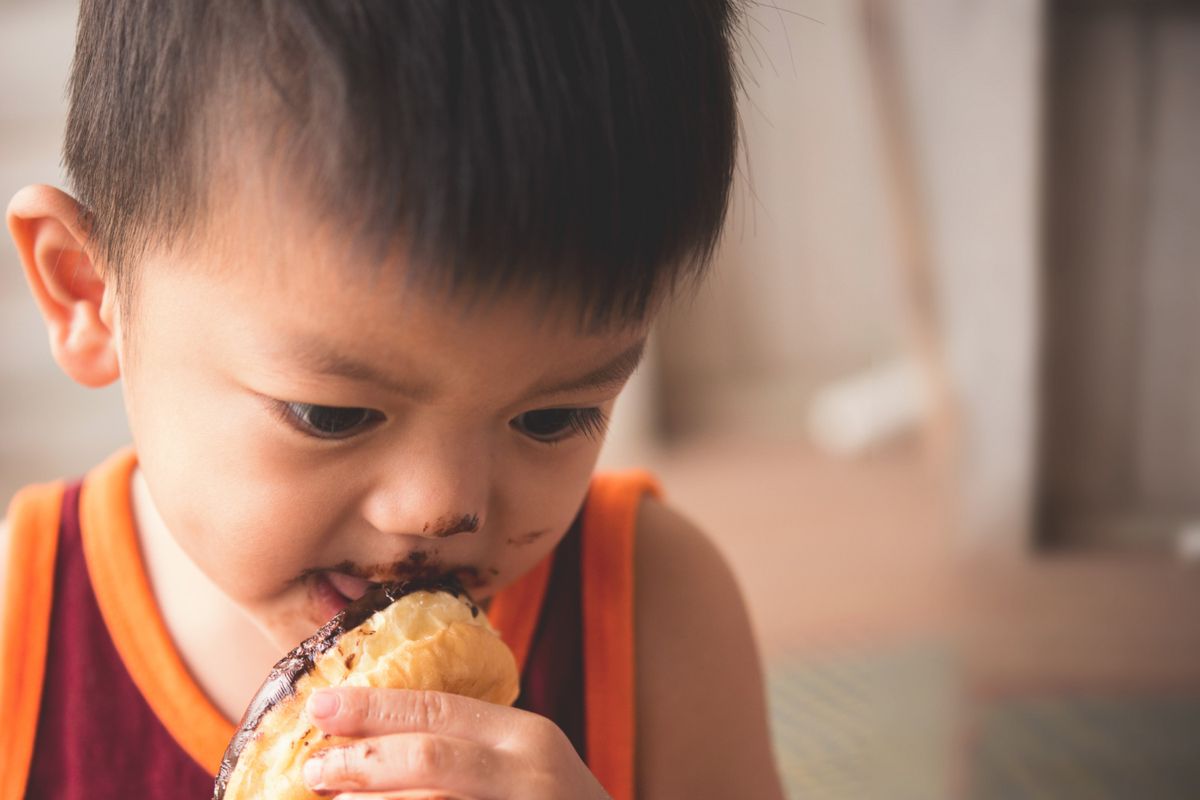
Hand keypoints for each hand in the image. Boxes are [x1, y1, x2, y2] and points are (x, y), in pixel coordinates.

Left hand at [300, 687, 611, 799]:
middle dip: (361, 759)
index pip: (440, 709)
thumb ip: (474, 746)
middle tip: (313, 766)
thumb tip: (379, 737)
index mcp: (528, 737)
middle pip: (429, 757)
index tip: (319, 706)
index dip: (373, 707)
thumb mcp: (528, 766)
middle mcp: (528, 774)